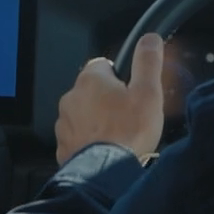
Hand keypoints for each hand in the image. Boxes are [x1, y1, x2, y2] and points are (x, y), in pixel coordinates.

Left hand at [54, 32, 164, 165]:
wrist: (105, 174)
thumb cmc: (128, 132)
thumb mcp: (148, 92)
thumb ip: (148, 62)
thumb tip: (150, 38)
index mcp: (90, 79)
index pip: (104, 65)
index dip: (121, 77)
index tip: (132, 92)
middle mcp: (71, 97)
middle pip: (93, 91)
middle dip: (108, 101)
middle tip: (129, 118)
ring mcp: (64, 123)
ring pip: (84, 115)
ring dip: (97, 122)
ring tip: (119, 137)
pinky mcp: (62, 146)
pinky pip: (78, 138)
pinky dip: (89, 142)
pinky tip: (106, 151)